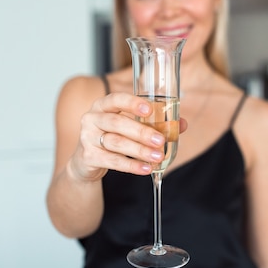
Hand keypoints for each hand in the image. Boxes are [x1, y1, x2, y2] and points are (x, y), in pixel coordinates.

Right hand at [68, 92, 185, 181]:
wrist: (86, 162)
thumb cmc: (112, 138)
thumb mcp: (129, 128)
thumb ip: (154, 124)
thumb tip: (181, 124)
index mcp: (103, 106)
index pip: (116, 99)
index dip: (132, 103)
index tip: (149, 109)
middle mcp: (92, 118)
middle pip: (117, 123)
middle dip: (141, 132)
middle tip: (161, 140)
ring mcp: (87, 137)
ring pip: (116, 143)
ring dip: (140, 150)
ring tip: (158, 156)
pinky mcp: (88, 156)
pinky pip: (112, 160)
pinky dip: (131, 165)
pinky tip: (146, 168)